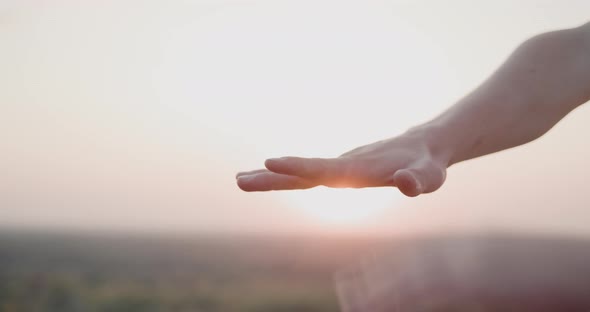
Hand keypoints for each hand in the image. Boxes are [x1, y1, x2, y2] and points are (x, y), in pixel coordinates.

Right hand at [236, 129, 450, 196]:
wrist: (424, 145)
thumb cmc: (428, 165)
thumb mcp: (430, 176)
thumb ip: (418, 181)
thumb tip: (407, 184)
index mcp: (359, 169)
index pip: (324, 170)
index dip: (299, 167)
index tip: (270, 161)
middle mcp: (344, 166)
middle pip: (303, 173)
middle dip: (271, 177)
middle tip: (238, 181)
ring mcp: (340, 167)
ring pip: (302, 173)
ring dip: (271, 177)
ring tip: (241, 179)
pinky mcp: (340, 170)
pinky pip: (308, 174)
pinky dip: (286, 176)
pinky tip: (271, 176)